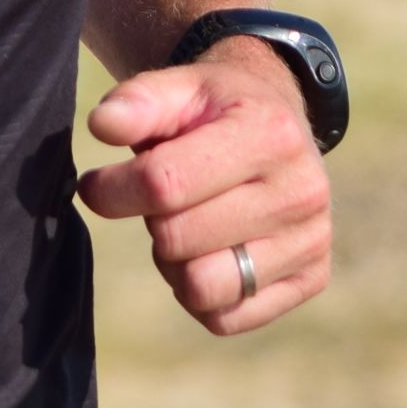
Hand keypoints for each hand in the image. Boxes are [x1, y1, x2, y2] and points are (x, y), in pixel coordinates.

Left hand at [77, 38, 332, 333]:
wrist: (280, 130)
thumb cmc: (217, 111)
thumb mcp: (181, 87)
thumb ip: (137, 101)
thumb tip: (101, 125)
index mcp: (269, 135)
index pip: (164, 184)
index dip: (112, 190)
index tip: (95, 185)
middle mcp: (301, 191)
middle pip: (177, 239)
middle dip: (151, 221)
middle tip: (161, 202)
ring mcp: (311, 240)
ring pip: (202, 288)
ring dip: (173, 264)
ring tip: (184, 228)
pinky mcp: (311, 279)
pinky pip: (226, 319)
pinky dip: (201, 296)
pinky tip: (208, 254)